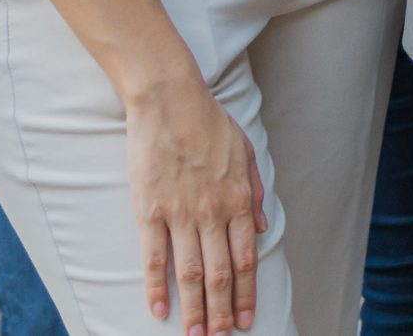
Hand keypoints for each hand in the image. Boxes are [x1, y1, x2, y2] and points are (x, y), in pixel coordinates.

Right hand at [127, 75, 265, 334]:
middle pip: (220, 273)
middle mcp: (213, 212)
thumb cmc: (210, 123)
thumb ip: (257, 193)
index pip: (245, 258)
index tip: (245, 319)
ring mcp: (181, 213)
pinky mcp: (150, 210)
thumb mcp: (247, 153)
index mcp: (239, 200)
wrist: (171, 100)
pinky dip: (158, 286)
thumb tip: (262, 229)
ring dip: (194, 308)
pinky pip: (155, 256)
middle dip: (222, 311)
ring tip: (195, 335)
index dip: (246, 293)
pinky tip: (159, 309)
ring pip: (191, 272)